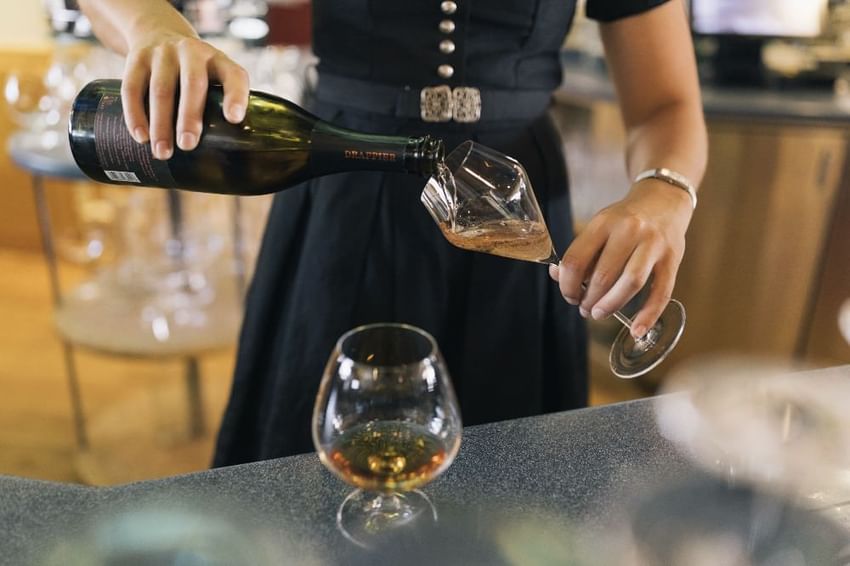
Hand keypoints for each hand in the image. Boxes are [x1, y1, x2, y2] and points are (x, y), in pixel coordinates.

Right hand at [121, 31, 249, 158]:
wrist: (158, 32)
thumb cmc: (194, 71)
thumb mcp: (212, 76)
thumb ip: (218, 106)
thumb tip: (223, 157)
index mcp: (219, 61)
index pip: (234, 76)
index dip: (236, 96)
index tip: (234, 119)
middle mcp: (192, 53)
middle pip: (192, 84)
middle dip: (190, 117)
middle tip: (187, 145)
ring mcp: (163, 53)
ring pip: (161, 89)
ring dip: (161, 124)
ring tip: (162, 153)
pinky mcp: (137, 58)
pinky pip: (132, 87)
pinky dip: (135, 114)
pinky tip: (141, 137)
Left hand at [548, 180, 692, 337]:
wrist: (664, 199)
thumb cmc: (625, 219)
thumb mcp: (598, 226)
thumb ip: (579, 252)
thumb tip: (557, 276)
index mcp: (604, 222)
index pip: (576, 260)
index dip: (567, 285)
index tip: (570, 295)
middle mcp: (629, 230)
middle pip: (603, 276)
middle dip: (589, 299)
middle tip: (585, 308)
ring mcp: (654, 244)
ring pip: (630, 284)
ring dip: (611, 305)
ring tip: (600, 313)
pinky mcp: (673, 258)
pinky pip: (661, 292)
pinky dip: (648, 314)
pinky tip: (637, 330)